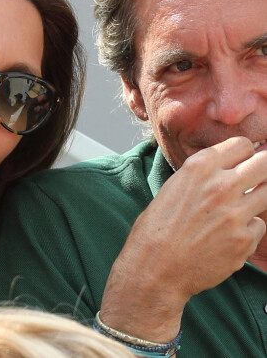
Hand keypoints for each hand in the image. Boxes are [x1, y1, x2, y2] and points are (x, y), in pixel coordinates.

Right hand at [100, 136, 266, 342]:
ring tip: (235, 210)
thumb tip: (225, 169)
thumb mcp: (173, 186)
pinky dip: (248, 229)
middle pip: (264, 163)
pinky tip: (227, 235)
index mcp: (199, 167)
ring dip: (256, 199)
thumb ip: (202, 175)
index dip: (243, 153)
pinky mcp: (244, 240)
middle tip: (254, 178)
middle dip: (262, 169)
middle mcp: (221, 185)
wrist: (155, 267)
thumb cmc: (156, 227)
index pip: (241, 145)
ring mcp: (236, 213)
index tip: (242, 160)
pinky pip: (259, 226)